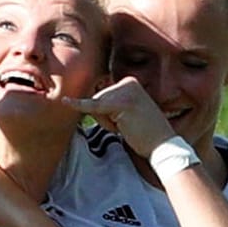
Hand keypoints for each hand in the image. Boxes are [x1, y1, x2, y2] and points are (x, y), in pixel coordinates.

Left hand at [62, 77, 177, 156]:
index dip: (106, 112)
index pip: (102, 94)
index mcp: (129, 82)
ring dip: (106, 122)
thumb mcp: (125, 112)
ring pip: (96, 105)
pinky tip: (65, 101)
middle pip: (97, 98)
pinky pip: (93, 106)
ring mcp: (126, 91)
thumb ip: (110, 104)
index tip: (124, 121)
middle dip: (105, 117)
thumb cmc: (143, 132)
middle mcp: (128, 82)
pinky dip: (79, 105)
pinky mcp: (121, 103)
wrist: (162, 145)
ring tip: (127, 127)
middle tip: (128, 126)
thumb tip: (83, 101)